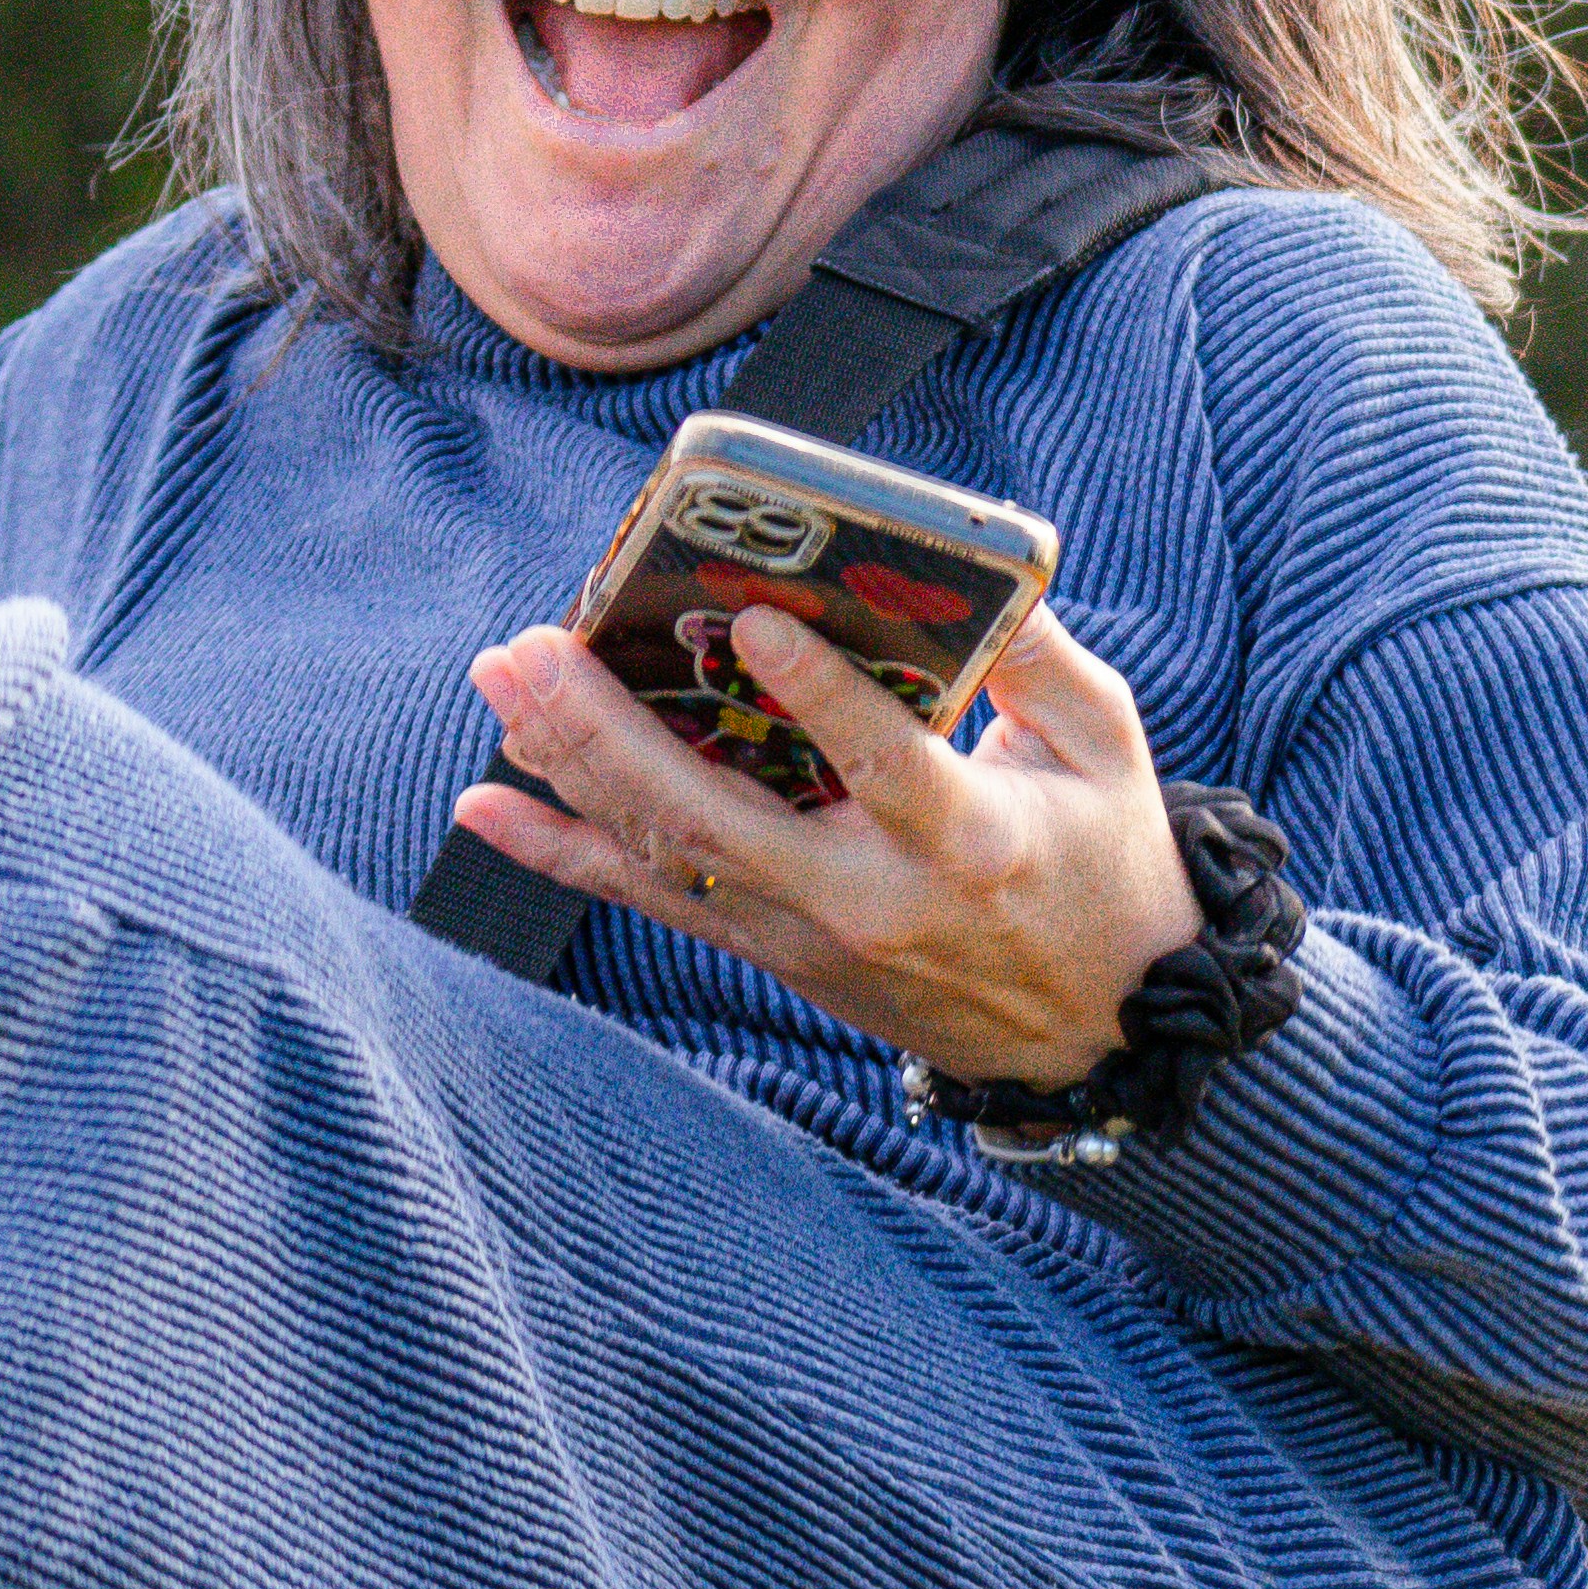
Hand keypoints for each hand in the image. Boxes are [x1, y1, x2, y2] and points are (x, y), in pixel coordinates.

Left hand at [454, 604, 1198, 1091]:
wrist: (1095, 1029)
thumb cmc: (1103, 861)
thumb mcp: (1105, 747)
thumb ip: (1036, 654)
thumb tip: (967, 559)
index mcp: (969, 837)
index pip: (881, 759)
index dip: (817, 691)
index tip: (751, 618)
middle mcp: (870, 895)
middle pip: (718, 814)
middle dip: (612, 729)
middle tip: (537, 646)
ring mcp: (808, 932)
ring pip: (666, 852)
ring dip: (568, 768)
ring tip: (501, 681)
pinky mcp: (771, 951)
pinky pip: (649, 898)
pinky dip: (558, 855)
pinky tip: (483, 807)